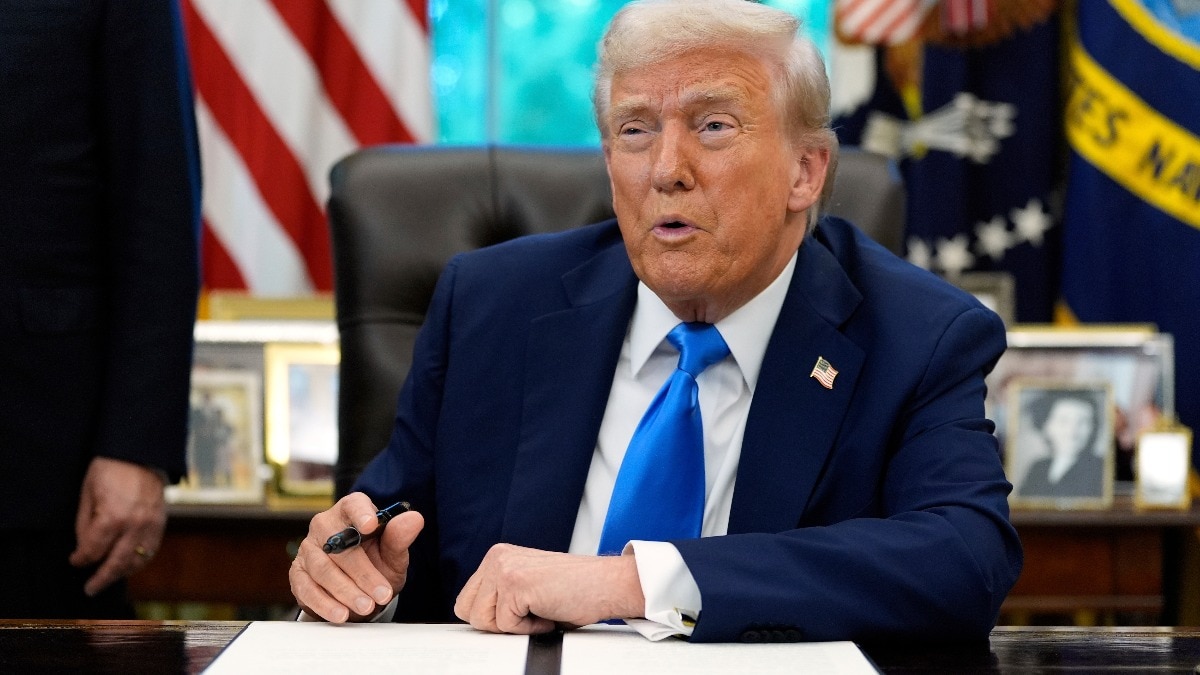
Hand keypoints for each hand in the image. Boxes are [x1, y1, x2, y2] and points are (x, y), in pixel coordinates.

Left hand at [69, 457, 167, 595]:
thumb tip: (85, 548)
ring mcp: (150, 525)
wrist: (140, 452)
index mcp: (112, 518)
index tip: (74, 561)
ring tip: (109, 579)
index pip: (93, 551)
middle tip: (90, 589)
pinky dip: (140, 561)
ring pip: (137, 561)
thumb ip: (85, 525)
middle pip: (116, 563)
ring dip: (122, 573)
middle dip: (100, 578)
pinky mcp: (161, 522)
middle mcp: (134, 525)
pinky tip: (130, 565)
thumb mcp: (87, 494)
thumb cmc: (110, 469)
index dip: (80, 559)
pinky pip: (151, 550)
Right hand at [290, 492, 424, 622]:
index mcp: (351, 510)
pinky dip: (325, 603)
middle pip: (339, 545)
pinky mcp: (298, 574)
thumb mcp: (393, 554)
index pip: (354, 504)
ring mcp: (308, 549)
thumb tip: (415, 519)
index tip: (371, 525)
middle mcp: (326, 525)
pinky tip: (341, 614)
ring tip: (366, 607)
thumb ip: (400, 537)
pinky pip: (307, 588)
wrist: (360, 589)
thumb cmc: (377, 563)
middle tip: (382, 594)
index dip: (361, 513)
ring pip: (323, 569)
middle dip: (363, 573)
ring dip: (346, 591)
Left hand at [454, 544, 644, 633]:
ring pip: (482, 620)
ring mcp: (505, 568)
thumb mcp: (528, 587)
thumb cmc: (576, 589)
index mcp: (499, 557)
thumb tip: (478, 617)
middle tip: (528, 615)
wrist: (607, 584)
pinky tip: (549, 612)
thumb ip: (501, 594)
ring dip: (514, 626)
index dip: (492, 618)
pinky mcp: (515, 583)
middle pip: (467, 610)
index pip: (467, 600)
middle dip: (496, 623)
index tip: (517, 615)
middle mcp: (498, 557)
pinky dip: (530, 628)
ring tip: (540, 610)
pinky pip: (506, 625)